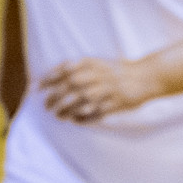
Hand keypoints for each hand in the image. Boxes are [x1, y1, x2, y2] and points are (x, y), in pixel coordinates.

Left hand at [40, 56, 161, 122]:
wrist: (146, 77)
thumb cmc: (114, 71)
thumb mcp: (95, 63)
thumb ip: (73, 68)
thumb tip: (45, 78)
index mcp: (94, 63)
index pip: (66, 69)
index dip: (49, 79)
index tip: (36, 88)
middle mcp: (100, 75)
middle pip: (71, 85)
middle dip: (55, 97)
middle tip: (46, 106)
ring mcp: (108, 90)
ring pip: (81, 101)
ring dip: (65, 110)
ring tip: (58, 115)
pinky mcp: (116, 103)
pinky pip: (94, 113)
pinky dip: (82, 118)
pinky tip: (75, 120)